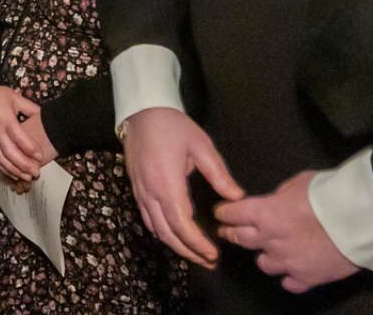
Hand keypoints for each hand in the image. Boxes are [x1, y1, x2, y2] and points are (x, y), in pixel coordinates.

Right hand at [0, 87, 51, 185]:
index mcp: (5, 119)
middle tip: (36, 172)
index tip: (40, 156)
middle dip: (24, 165)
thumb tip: (45, 116)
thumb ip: (30, 108)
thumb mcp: (15, 97)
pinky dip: (4, 169)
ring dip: (15, 170)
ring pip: (2, 159)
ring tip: (27, 177)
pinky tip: (14, 175)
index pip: (19, 138)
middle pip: (10, 152)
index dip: (30, 148)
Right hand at [121, 107, 242, 269]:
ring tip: (195, 254)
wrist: (142, 111)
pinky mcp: (136, 189)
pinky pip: (147, 219)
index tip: (213, 253)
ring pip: (155, 230)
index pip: (181, 224)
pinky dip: (162, 233)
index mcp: (167, 183)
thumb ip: (219, 174)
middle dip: (188, 251)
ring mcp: (140, 192)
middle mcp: (150, 192)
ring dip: (175, 246)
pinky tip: (175, 236)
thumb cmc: (173, 126)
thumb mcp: (201, 146)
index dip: (196, 243)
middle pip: (167, 233)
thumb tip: (236, 197)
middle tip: (208, 261)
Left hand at [214, 171, 358, 293]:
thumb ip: (282, 194)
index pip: (233, 213)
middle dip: (231, 233)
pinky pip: (289, 283)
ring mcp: (287, 262)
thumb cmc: (329, 193)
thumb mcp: (300, 182)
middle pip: (240, 239)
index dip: (225, 212)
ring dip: (264, 255)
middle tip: (228, 231)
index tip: (221, 212)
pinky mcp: (306, 278)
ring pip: (263, 264)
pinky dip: (289, 277)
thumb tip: (277, 200)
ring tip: (270, 251)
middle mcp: (270, 240)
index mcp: (265, 213)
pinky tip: (292, 272)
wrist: (359, 220)